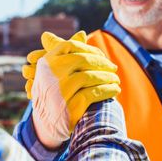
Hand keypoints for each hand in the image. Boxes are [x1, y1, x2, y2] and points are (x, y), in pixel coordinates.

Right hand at [21, 31, 120, 148]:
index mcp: (45, 63)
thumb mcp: (52, 73)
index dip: (89, 49)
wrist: (45, 126)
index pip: (70, 46)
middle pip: (82, 59)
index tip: (101, 55)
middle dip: (102, 63)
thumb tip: (82, 33)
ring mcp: (59, 91)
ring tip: (116, 80)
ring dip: (107, 77)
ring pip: (90, 76)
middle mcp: (50, 76)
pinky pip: (94, 93)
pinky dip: (107, 90)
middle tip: (113, 68)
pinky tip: (114, 90)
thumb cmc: (52, 94)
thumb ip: (67, 53)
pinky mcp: (70, 107)